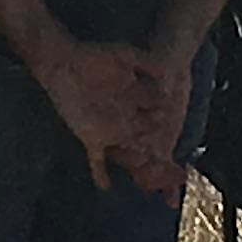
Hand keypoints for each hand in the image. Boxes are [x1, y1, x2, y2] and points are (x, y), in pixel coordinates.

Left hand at [35, 36, 181, 189]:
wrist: (63, 64)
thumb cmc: (94, 57)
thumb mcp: (123, 54)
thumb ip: (145, 61)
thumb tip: (168, 69)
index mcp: (138, 100)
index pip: (159, 115)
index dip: (169, 125)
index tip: (177, 130)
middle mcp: (128, 118)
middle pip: (148, 140)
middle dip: (160, 153)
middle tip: (173, 166)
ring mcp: (110, 130)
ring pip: (129, 153)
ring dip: (138, 166)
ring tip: (148, 180)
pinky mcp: (91, 137)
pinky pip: (97, 160)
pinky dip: (100, 173)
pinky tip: (106, 187)